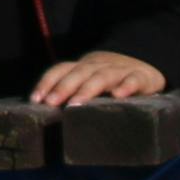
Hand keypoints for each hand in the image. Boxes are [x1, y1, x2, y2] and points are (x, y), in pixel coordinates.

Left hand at [34, 51, 166, 106]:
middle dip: (63, 87)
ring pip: (102, 76)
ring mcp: (120, 70)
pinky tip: (118, 95)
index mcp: (82, 67)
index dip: (47, 82)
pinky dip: (126, 86)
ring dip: (88, 89)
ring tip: (76, 104)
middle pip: (79, 73)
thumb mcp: (87, 82)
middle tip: (51, 103)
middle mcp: (98, 66)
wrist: (143, 66)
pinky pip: (133, 80)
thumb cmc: (107, 81)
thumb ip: (69, 93)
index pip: (61, 69)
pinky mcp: (141, 77)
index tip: (36, 99)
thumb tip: (43, 113)